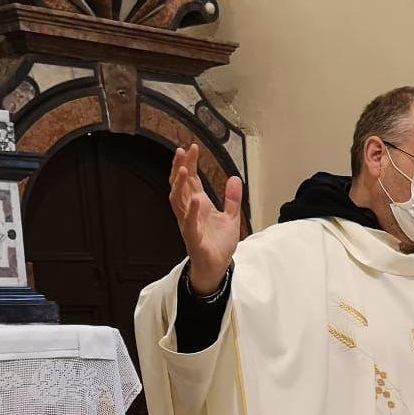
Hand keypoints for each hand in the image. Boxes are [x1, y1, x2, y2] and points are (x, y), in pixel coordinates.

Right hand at [168, 143, 244, 294]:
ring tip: (183, 170)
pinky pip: (189, 223)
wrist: (217, 266)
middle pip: (180, 186)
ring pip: (178, 202)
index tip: (191, 147)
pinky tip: (196, 199)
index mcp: (198, 205)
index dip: (189, 164)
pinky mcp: (193, 238)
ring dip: (180, 186)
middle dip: (180, 168)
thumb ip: (233, 199)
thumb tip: (235, 178)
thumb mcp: (231, 217)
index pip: (191, 180)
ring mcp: (189, 224)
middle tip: (182, 151)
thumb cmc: (219, 243)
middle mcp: (190, 212)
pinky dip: (192, 211)